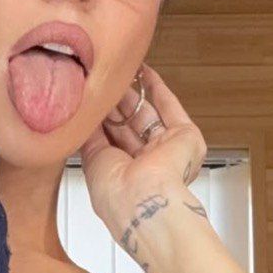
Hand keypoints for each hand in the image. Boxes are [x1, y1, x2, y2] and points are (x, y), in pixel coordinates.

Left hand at [78, 64, 208, 245]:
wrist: (142, 200)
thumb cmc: (116, 194)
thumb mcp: (92, 161)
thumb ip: (90, 136)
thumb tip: (86, 116)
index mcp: (124, 176)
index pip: (112, 141)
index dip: (101, 120)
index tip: (90, 101)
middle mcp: (147, 164)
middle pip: (130, 126)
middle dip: (115, 105)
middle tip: (102, 83)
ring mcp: (167, 150)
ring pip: (149, 115)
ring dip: (133, 94)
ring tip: (119, 73)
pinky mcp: (186, 137)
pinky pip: (171, 107)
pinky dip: (157, 88)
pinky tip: (145, 72)